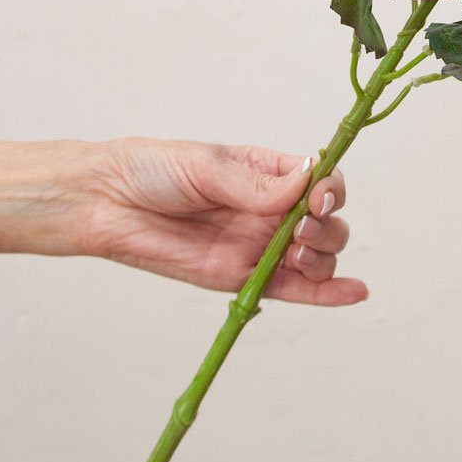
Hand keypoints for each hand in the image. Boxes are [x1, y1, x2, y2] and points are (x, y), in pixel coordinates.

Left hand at [85, 138, 367, 305]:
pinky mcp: (243, 278)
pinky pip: (293, 290)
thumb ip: (255, 184)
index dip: (330, 190)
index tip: (318, 197)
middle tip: (301, 230)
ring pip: (317, 257)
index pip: (321, 180)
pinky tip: (354, 292)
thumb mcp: (206, 166)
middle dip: (327, 227)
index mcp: (267, 173)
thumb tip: (305, 184)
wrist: (107, 205)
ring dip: (324, 258)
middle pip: (327, 222)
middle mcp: (271, 210)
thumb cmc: (152, 171)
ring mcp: (260, 246)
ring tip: (298, 254)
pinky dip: (327, 294)